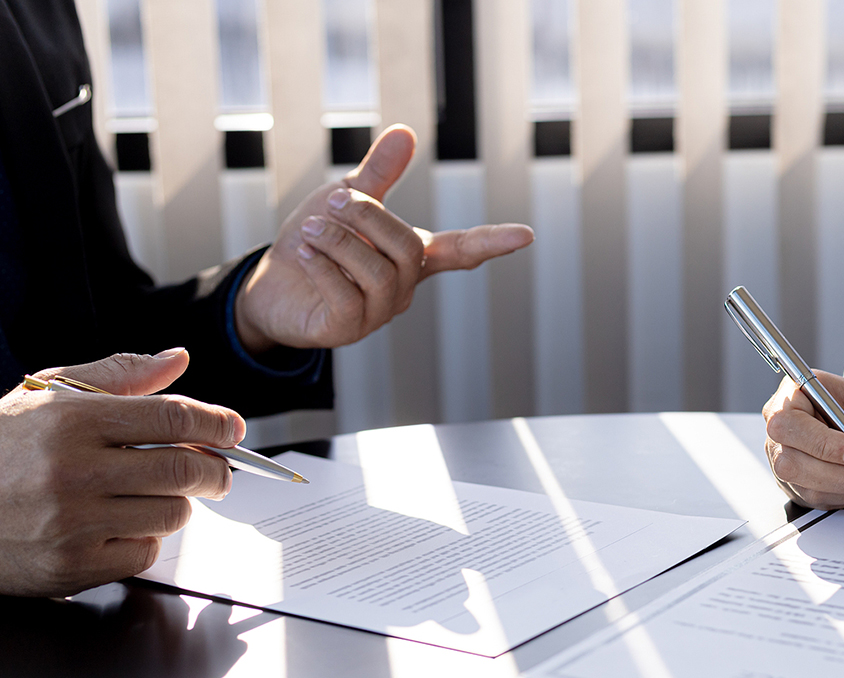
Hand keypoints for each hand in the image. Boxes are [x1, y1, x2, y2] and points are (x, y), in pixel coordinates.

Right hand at [0, 351, 245, 596]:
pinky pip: (145, 552)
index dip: (216, 422)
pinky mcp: (73, 566)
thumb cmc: (2, 447)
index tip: (233, 429)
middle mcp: (74, 471)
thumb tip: (178, 359)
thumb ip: (119, 375)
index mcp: (72, 420)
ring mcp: (74, 523)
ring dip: (178, 503)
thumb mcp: (47, 397)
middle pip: (184, 468)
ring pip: (172, 513)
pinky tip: (124, 524)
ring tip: (156, 494)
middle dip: (216, 469)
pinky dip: (147, 538)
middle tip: (219, 469)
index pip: (173, 416)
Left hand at [235, 124, 534, 352]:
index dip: (493, 242)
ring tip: (308, 229)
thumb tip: (406, 131)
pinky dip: (323, 268)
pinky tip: (304, 254)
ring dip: (339, 242)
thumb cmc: (315, 243)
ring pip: (378, 274)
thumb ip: (378, 174)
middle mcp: (402, 287)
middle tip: (334, 200)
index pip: (461, 249)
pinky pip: (348, 298)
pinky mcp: (347, 331)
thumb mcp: (345, 200)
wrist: (269, 286)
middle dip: (369, 217)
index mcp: (412, 257)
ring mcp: (378, 313)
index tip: (526, 235)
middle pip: (408, 249)